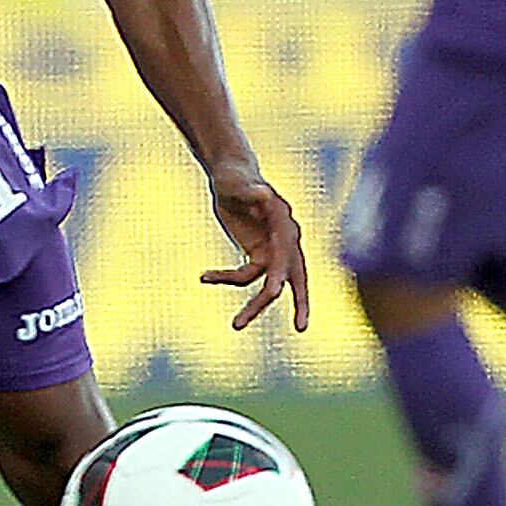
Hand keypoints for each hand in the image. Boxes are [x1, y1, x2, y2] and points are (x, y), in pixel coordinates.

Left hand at [200, 161, 309, 332]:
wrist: (231, 176)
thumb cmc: (235, 176)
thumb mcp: (239, 182)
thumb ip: (252, 190)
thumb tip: (264, 196)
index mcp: (284, 224)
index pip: (286, 254)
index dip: (281, 274)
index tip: (274, 293)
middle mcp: (284, 240)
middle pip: (296, 276)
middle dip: (301, 302)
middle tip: (302, 328)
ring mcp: (272, 250)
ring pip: (268, 285)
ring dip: (254, 306)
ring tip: (236, 326)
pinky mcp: (258, 254)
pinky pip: (247, 276)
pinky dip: (227, 279)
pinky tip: (204, 276)